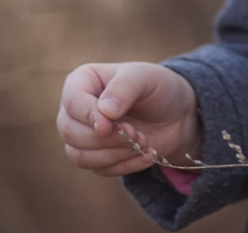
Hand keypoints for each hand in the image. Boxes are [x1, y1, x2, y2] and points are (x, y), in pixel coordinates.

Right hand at [57, 61, 201, 176]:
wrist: (176, 114)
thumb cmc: (157, 88)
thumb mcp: (146, 78)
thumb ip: (125, 87)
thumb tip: (104, 112)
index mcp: (82, 81)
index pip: (73, 102)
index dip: (89, 116)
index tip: (110, 126)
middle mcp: (76, 110)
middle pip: (71, 133)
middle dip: (106, 139)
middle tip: (136, 133)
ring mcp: (82, 135)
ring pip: (80, 156)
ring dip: (115, 154)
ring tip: (144, 141)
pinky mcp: (95, 157)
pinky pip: (99, 169)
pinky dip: (125, 165)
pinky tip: (145, 154)